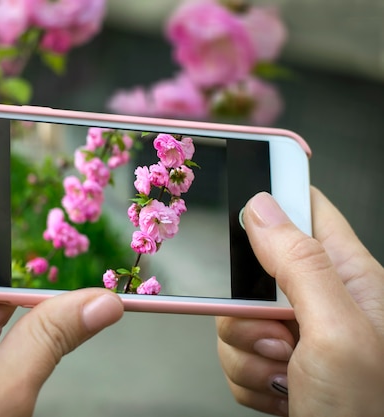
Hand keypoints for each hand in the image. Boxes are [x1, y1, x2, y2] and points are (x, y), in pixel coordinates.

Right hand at [216, 188, 383, 415]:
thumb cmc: (368, 412)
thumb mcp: (338, 333)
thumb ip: (300, 266)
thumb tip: (262, 209)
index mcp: (352, 279)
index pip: (310, 210)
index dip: (276, 193)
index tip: (243, 185)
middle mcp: (323, 304)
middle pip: (253, 272)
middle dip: (247, 308)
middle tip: (279, 333)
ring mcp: (297, 337)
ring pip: (235, 320)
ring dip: (247, 352)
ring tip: (287, 376)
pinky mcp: (275, 367)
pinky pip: (233, 355)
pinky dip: (246, 379)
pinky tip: (281, 396)